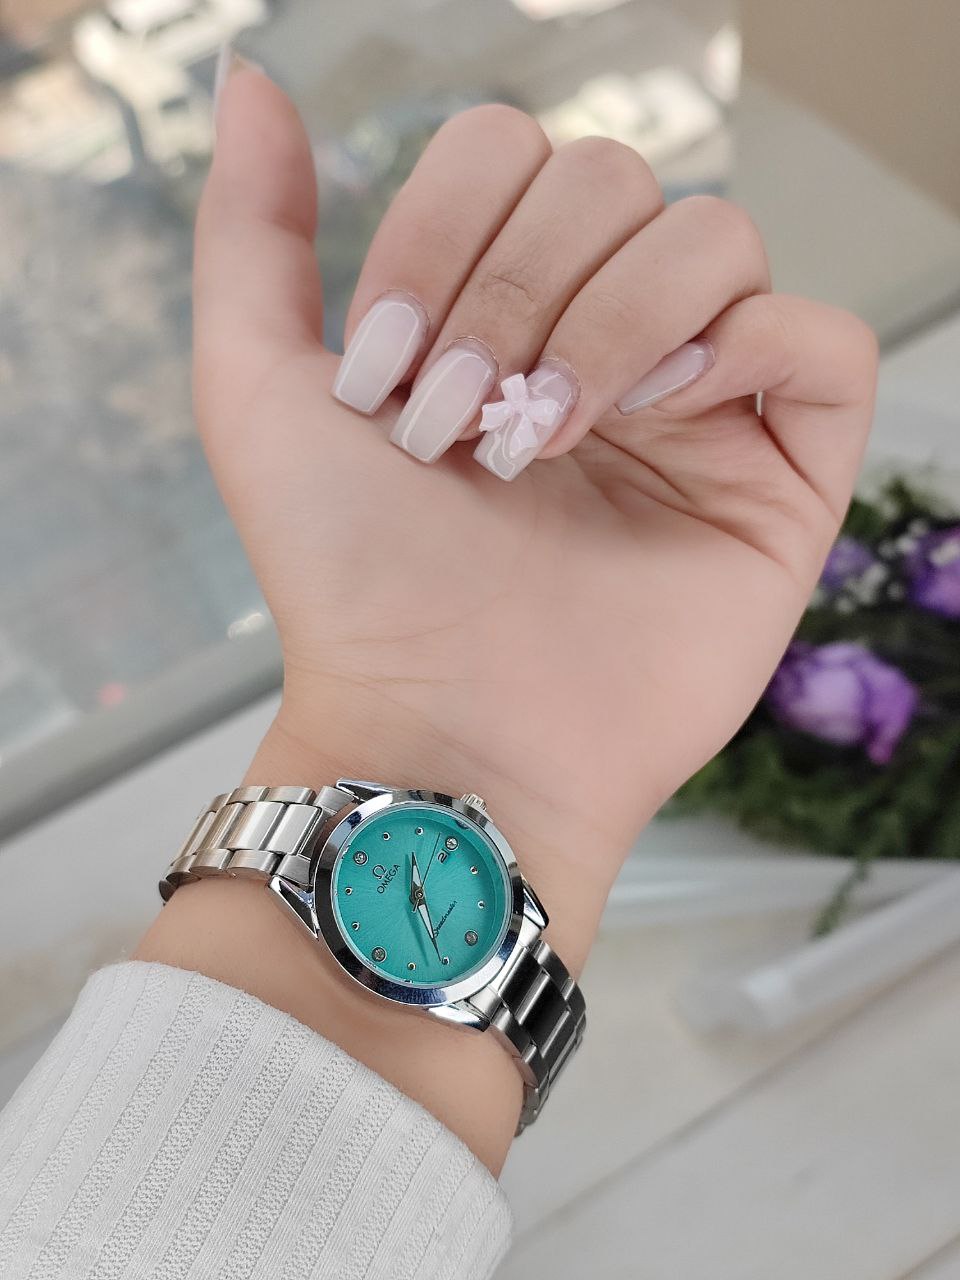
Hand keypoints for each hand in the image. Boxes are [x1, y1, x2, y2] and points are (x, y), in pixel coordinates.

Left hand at [195, 67, 875, 973]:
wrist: (441, 726)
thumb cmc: (352, 582)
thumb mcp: (255, 392)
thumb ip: (248, 232)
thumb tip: (254, 85)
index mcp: (496, 311)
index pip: (514, 154)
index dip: (446, 232)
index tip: (390, 373)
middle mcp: (601, 341)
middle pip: (615, 178)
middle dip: (518, 286)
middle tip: (463, 420)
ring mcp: (697, 408)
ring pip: (716, 238)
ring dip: (614, 322)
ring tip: (551, 438)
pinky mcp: (779, 480)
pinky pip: (821, 344)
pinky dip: (743, 351)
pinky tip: (662, 421)